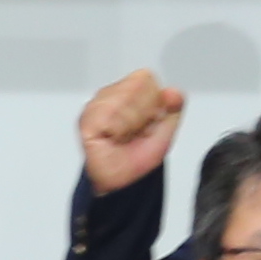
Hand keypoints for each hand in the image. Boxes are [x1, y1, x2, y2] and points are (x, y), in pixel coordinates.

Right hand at [77, 67, 187, 195]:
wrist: (121, 181)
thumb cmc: (138, 155)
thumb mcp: (165, 131)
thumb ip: (173, 109)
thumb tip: (174, 92)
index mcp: (131, 90)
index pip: (145, 78)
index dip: (153, 100)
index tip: (151, 120)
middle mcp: (111, 93)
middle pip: (133, 87)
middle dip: (142, 114)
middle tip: (137, 131)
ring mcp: (96, 105)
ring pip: (121, 101)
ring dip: (130, 124)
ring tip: (125, 136)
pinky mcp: (86, 121)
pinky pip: (107, 117)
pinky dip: (117, 131)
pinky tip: (115, 139)